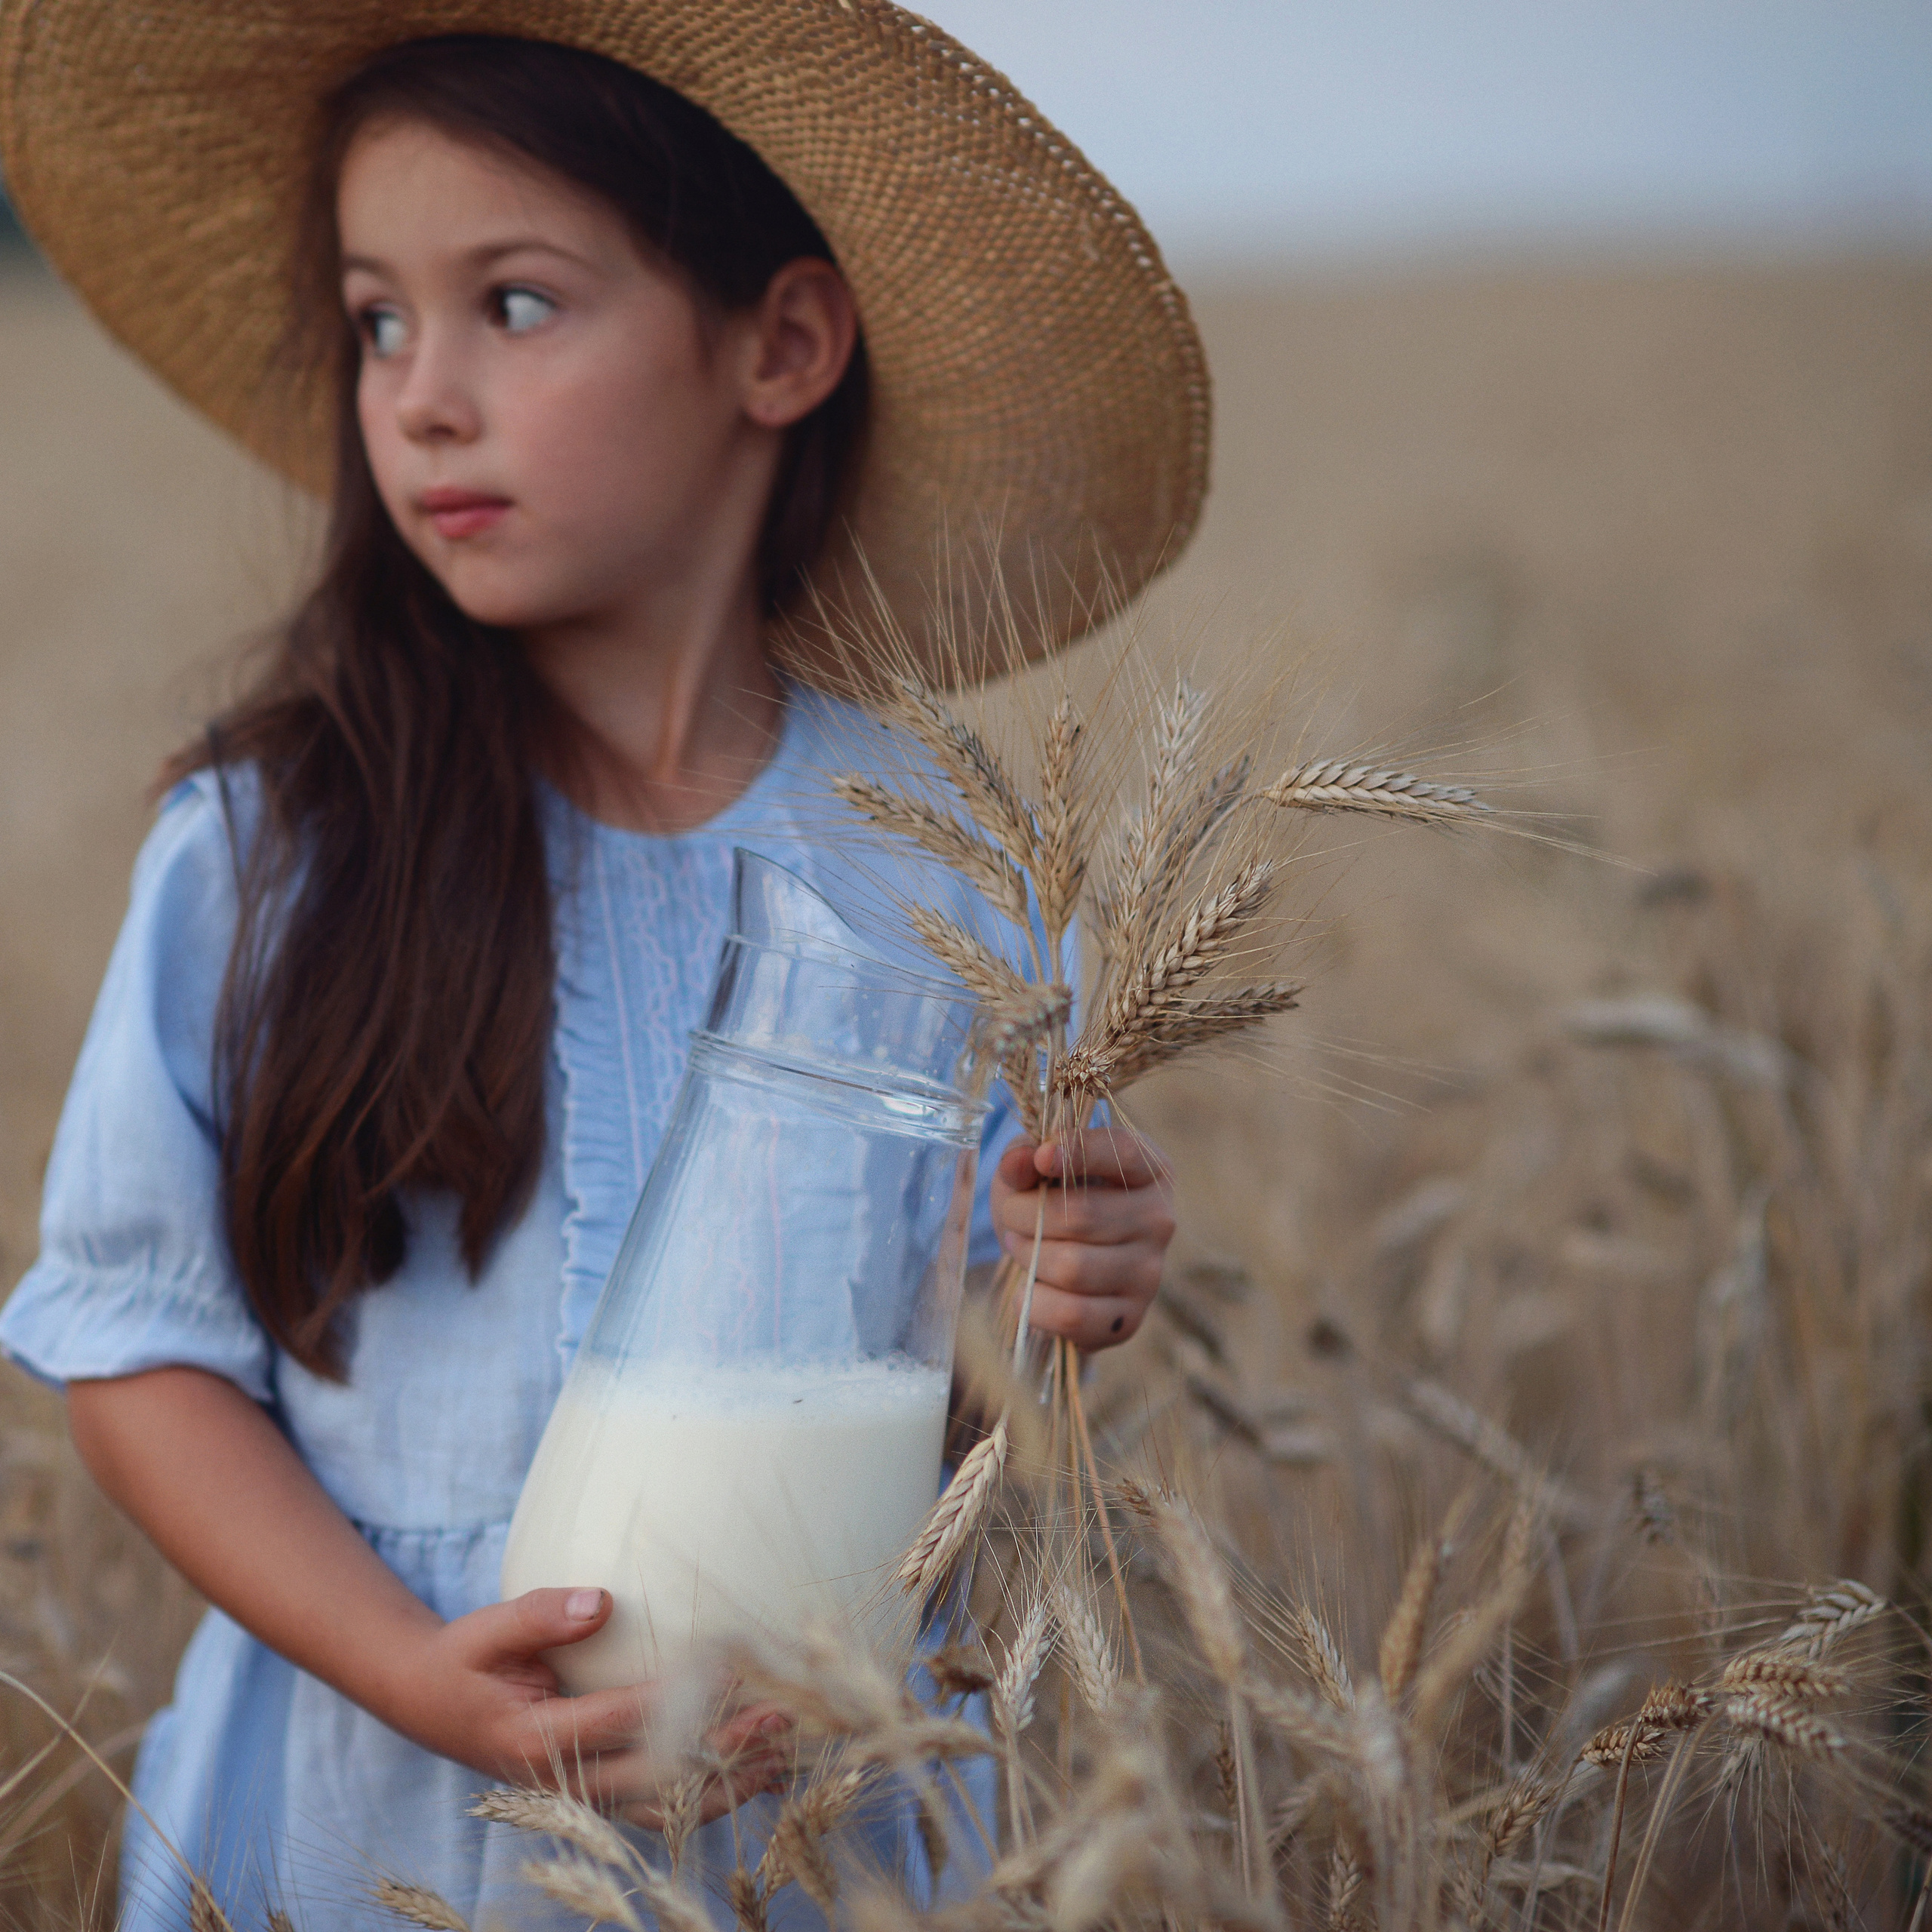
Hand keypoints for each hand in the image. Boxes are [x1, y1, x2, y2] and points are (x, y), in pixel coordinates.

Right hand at [381, 1587, 790, 1824]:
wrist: (428, 1704)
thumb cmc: (463, 1660)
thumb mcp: (486, 1629)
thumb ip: (538, 1615)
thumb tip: (599, 1600)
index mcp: (536, 1741)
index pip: (620, 1721)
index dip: (678, 1698)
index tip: (733, 1669)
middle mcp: (565, 1783)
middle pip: (656, 1775)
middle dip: (721, 1748)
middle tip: (780, 1715)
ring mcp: (581, 1797)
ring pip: (664, 1809)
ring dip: (727, 1784)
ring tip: (785, 1754)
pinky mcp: (596, 1795)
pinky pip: (658, 1809)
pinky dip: (707, 1795)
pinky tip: (755, 1776)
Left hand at [991, 1127, 1173, 1352]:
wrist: (1060, 1262)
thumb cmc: (1052, 1201)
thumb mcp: (1035, 1168)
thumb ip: (1023, 1157)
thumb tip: (1019, 1163)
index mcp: (1150, 1170)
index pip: (1122, 1153)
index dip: (1078, 1151)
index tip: (1041, 1157)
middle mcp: (1159, 1220)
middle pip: (1081, 1216)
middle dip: (1027, 1215)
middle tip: (1013, 1216)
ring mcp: (1149, 1274)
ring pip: (1072, 1267)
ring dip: (1028, 1256)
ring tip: (1021, 1247)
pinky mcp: (1129, 1319)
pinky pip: (1071, 1314)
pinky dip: (1035, 1303)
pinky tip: (1030, 1289)